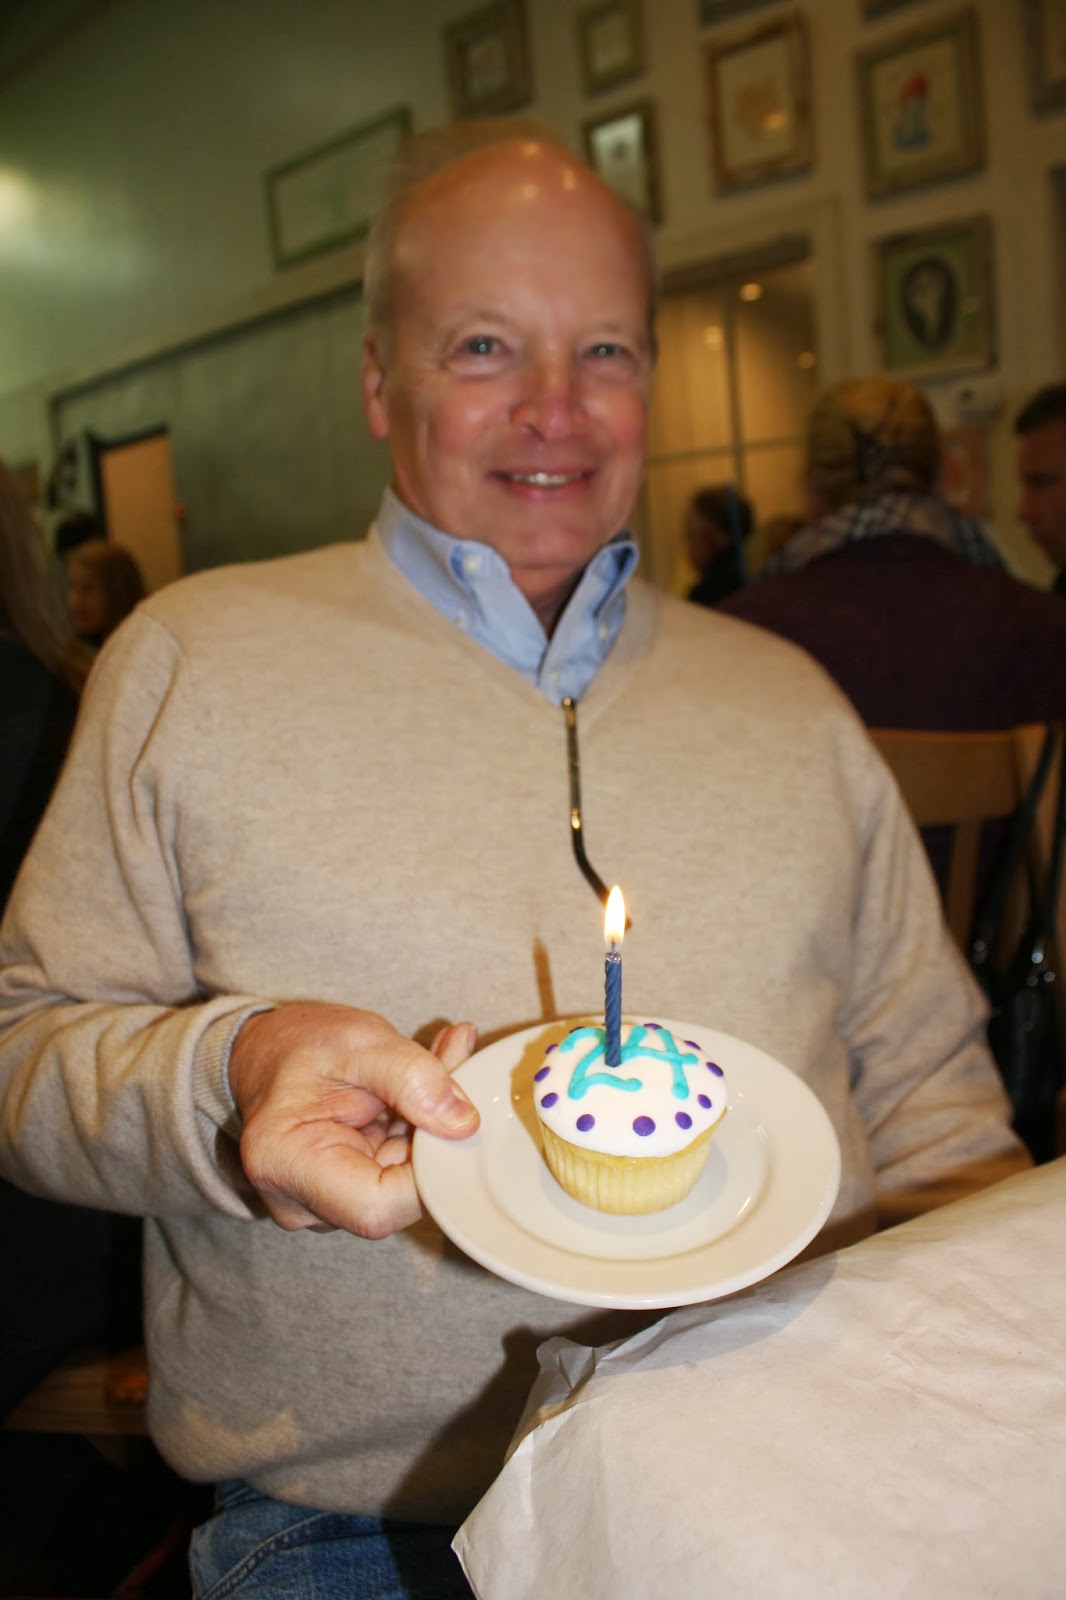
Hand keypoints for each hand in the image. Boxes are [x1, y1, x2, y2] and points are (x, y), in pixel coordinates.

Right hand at [229, 1002, 478, 1237]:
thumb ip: (412, 1077)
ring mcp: (323, 1206)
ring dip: (432, 1127)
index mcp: (286, 1163)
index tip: (453, 1116)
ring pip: (405, 1184)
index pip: (379, 1205)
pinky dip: (420, 1129)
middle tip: (451, 1068)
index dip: (429, 1171)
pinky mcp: (346, 1195)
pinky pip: (399, 1172)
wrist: (268, 1053)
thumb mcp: (359, 1040)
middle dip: (437, 1137)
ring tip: (441, 1062)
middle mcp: (298, 1202)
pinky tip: (430, 1083)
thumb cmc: (299, 1044)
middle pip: (396, 1198)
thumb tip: (464, 1124)